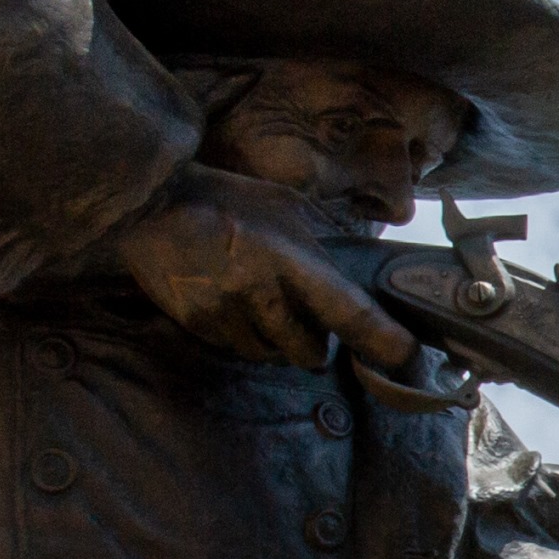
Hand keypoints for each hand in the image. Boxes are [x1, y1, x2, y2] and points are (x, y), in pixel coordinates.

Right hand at [108, 163, 421, 370]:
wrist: (150, 205)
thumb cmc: (226, 201)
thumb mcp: (286, 210)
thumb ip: (321, 247)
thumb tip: (359, 275)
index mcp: (293, 261)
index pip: (351, 313)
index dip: (385, 342)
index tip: (407, 356)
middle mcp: (263, 295)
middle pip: (311, 352)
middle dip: (315, 341)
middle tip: (306, 315)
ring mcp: (227, 315)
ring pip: (272, 354)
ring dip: (277, 340)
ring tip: (261, 301)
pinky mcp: (199, 327)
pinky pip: (237, 349)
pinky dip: (244, 335)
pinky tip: (231, 301)